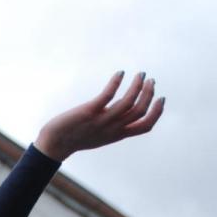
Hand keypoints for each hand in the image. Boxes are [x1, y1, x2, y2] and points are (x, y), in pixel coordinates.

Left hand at [34, 71, 163, 160]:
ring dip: (137, 86)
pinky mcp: (89, 111)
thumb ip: (114, 126)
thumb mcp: (101, 135)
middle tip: (150, 80)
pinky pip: (108, 95)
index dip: (157, 112)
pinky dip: (116, 82)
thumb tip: (122, 114)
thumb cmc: (76, 138)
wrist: (54, 144)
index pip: (145, 126)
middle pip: (140, 111)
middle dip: (149, 94)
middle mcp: (113, 129)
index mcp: (118, 135)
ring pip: (128, 102)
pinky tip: (120, 73)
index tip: (161, 98)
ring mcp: (102, 120)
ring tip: (140, 74)